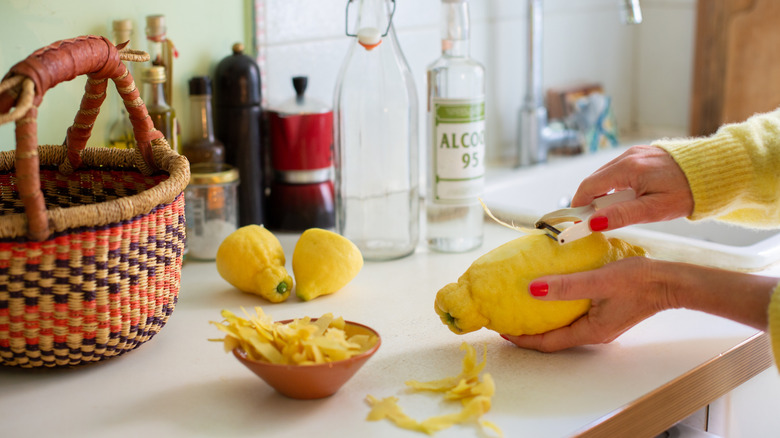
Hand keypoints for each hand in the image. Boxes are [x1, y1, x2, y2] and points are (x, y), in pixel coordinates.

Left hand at [501, 257, 775, 352]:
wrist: (671, 280)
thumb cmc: (640, 281)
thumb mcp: (599, 280)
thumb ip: (566, 286)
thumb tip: (532, 288)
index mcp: (590, 332)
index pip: (547, 343)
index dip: (522, 338)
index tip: (500, 327)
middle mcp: (593, 332)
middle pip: (552, 337)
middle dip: (527, 329)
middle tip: (505, 315)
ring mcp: (599, 322)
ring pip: (562, 325)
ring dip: (541, 317)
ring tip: (520, 303)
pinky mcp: (604, 310)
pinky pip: (572, 313)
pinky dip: (556, 306)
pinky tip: (548, 290)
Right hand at [573, 145, 693, 231]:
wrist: (713, 172)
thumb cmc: (688, 192)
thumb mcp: (654, 210)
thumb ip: (622, 215)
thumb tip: (593, 222)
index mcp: (629, 168)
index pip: (589, 186)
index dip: (579, 204)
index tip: (577, 221)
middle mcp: (628, 156)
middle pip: (595, 180)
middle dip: (591, 201)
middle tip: (597, 221)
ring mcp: (634, 153)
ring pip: (606, 176)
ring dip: (604, 194)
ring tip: (617, 211)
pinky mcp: (641, 154)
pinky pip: (619, 171)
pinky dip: (616, 186)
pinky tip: (628, 198)